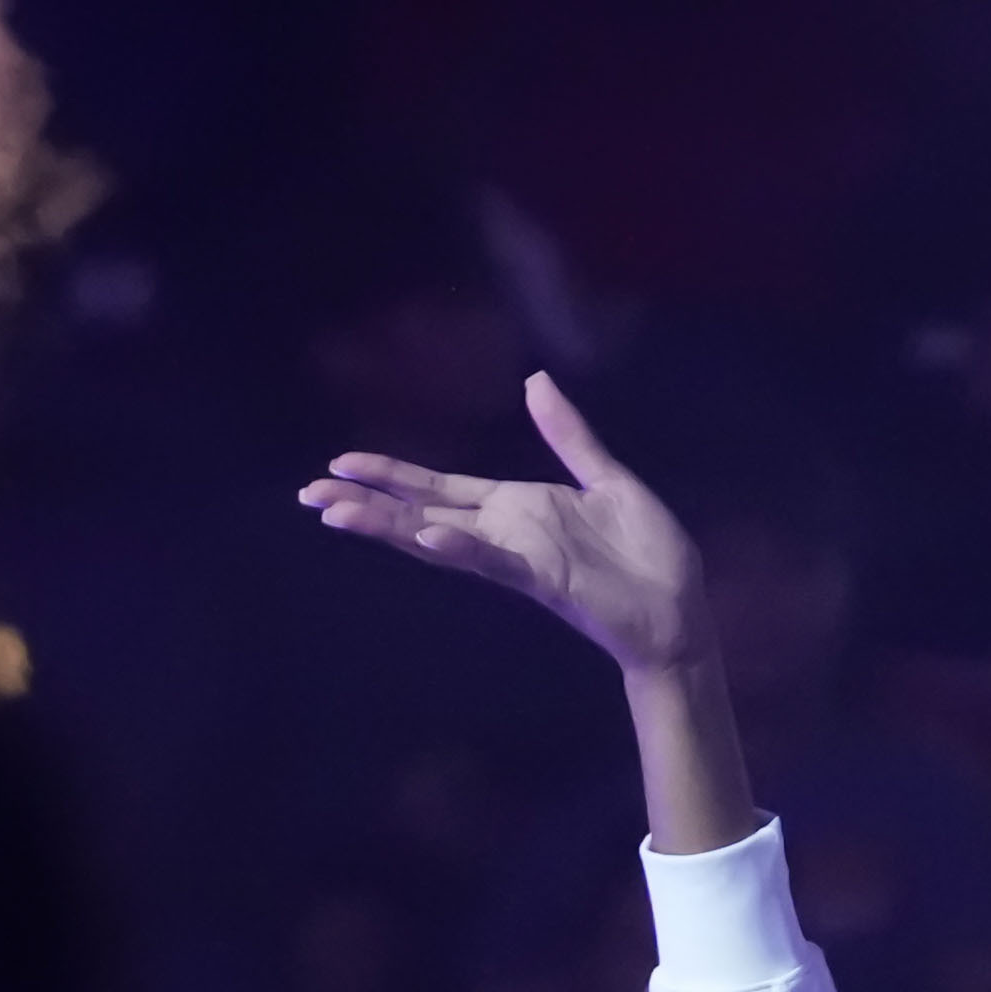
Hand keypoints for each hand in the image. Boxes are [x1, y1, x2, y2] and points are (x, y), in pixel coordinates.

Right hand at [303, 374, 709, 677]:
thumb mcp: (607, 478)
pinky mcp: (544, 578)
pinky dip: (462, 548)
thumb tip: (535, 380)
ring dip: (390, 526)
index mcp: (516, 508)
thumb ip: (567, 434)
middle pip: (421, 512)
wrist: (681, 612)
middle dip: (366, 502)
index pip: (438, 487)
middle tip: (309, 493)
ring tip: (339, 513)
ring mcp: (519, 557)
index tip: (341, 462)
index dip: (391, 475)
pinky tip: (429, 536)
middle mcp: (505, 533)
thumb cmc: (647, 554)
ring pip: (440, 538)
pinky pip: (495, 561)